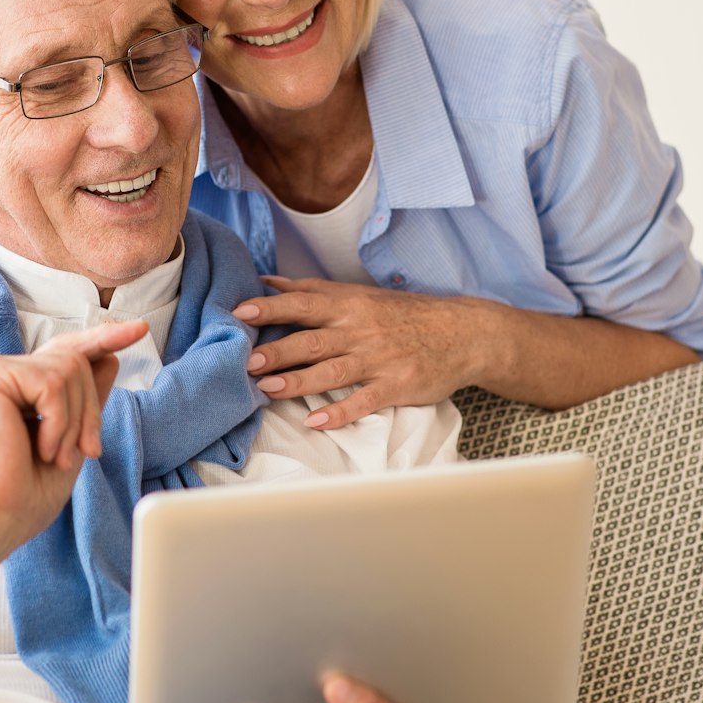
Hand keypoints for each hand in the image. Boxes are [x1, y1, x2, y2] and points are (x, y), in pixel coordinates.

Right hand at [0, 320, 147, 560]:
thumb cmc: (22, 493)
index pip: (65, 353)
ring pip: (69, 369)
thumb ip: (85, 399)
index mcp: (14, 385)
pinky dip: (59, 422)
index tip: (139, 330)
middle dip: (90, 411)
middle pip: (75, 361)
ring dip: (75, 422)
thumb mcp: (70, 439)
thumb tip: (109, 357)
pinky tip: (40, 449)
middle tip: (82, 454)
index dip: (103, 340)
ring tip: (54, 457)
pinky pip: (52, 383)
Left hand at [233, 277, 490, 428]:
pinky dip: (339, 412)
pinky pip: (363, 401)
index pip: (303, 303)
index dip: (270, 308)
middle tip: (245, 360)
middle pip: (312, 340)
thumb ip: (312, 291)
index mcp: (349, 305)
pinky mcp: (396, 386)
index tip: (239, 312)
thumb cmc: (404, 314)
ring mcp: (378, 359)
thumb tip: (268, 282)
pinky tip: (315, 421)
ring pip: (332, 371)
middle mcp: (360, 330)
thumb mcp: (360, 294)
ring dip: (298, 380)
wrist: (463, 333)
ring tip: (266, 389)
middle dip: (277, 350)